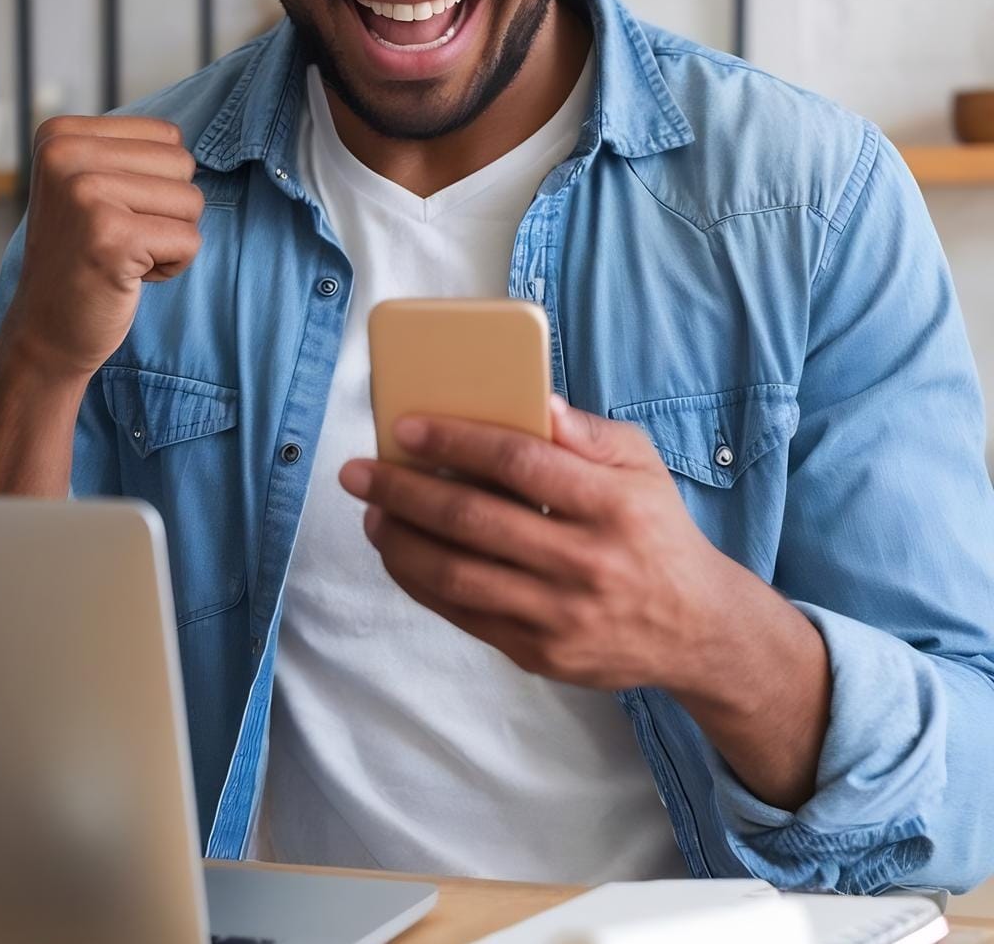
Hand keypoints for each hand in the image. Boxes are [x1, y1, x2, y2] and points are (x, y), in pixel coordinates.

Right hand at [0, 115, 204, 384]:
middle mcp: (65, 155)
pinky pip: (189, 241)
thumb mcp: (89, 184)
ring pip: (191, 201)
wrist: (44, 332)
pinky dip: (171, 266)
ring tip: (122, 255)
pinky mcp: (111, 236)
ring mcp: (85, 194)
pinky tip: (127, 276)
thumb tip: (188, 136)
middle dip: (166, 209)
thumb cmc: (82, 256)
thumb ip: (129, 151)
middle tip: (118, 238)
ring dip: (169, 238)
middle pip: (182, 163)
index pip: (166, 135)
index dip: (154, 182)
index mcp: (60, 135)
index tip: (109, 213)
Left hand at [338, 396, 731, 695]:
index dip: (456, 441)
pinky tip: (401, 554)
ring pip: (458, 575)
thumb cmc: (655, 527)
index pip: (520, 463)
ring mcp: (561, 615)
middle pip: (474, 519)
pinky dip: (421, 582)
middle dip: (404, 490)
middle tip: (359, 471)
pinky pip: (464, 615)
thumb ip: (587, 433)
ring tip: (372, 513)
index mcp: (612, 503)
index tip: (406, 427)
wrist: (693, 627)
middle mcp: (586, 562)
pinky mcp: (542, 654)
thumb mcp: (641, 464)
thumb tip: (534, 401)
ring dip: (401, 541)